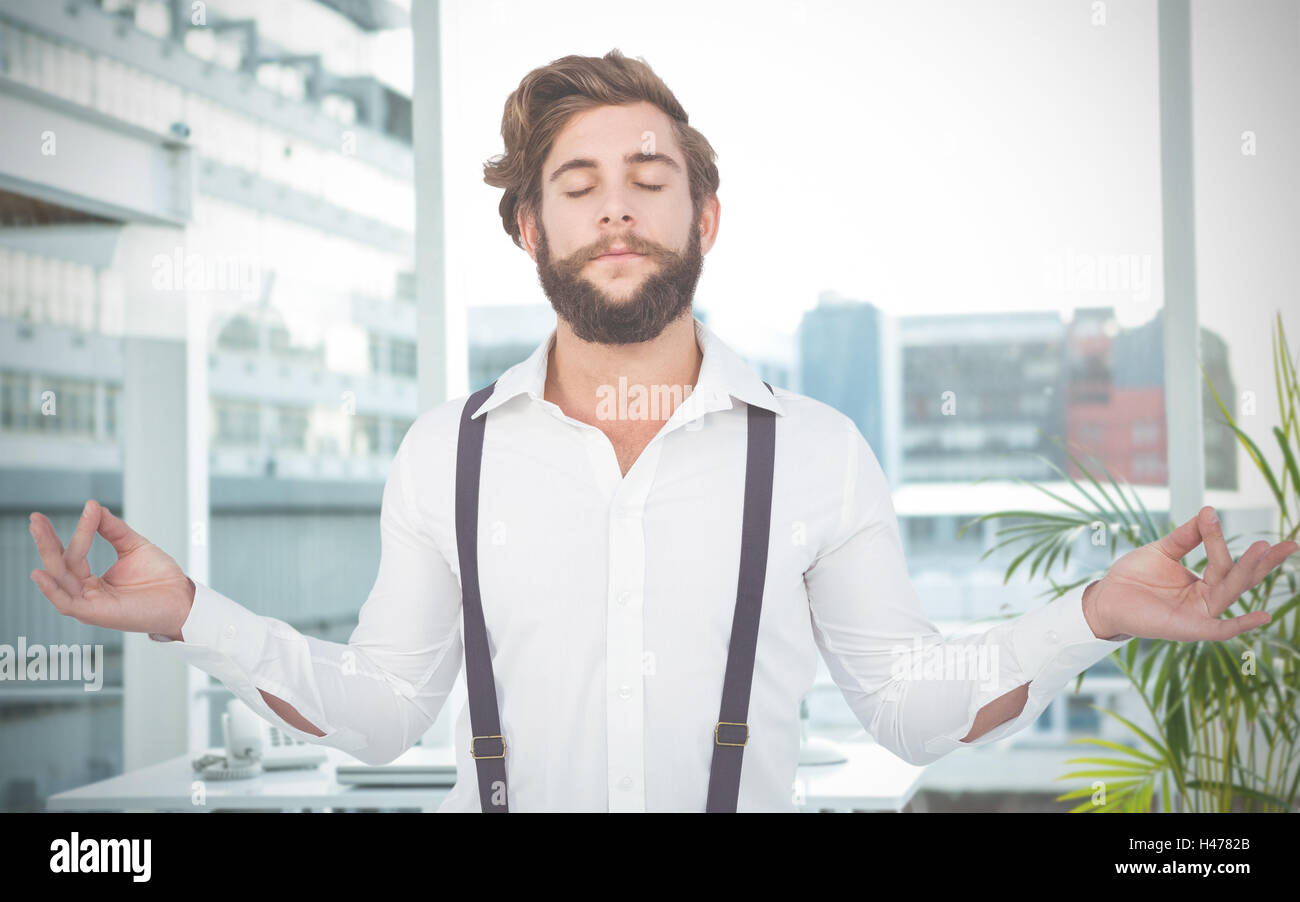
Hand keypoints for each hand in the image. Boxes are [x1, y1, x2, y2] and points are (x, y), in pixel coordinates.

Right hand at [28, 499, 195, 640]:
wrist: (182, 598)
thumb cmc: (161, 577)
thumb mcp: (134, 546)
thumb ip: (113, 529)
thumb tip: (94, 507)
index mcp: (92, 580)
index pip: (75, 553)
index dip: (79, 530)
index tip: (88, 507)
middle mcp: (86, 593)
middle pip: (59, 565)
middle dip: (45, 541)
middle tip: (35, 518)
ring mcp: (88, 604)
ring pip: (61, 578)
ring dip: (47, 553)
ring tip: (38, 529)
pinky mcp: (94, 614)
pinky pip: (66, 603)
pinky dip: (52, 589)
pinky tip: (42, 572)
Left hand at [1085, 506, 1296, 641]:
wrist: (1105, 598)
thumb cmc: (1133, 577)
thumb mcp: (1162, 551)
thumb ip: (1186, 536)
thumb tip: (1208, 511)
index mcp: (1204, 584)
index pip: (1222, 560)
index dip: (1217, 537)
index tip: (1210, 513)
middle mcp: (1206, 600)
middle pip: (1240, 580)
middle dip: (1261, 562)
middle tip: (1286, 544)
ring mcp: (1200, 615)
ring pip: (1230, 593)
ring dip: (1248, 573)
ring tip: (1265, 552)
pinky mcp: (1189, 629)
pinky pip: (1220, 629)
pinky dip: (1241, 625)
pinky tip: (1263, 616)